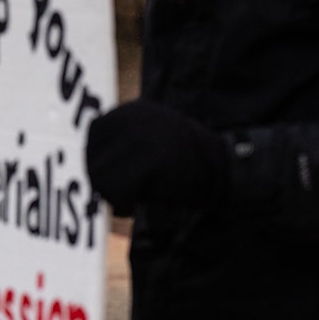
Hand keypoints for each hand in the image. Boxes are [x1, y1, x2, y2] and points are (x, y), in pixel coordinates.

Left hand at [85, 99, 229, 212]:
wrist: (227, 170)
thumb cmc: (189, 164)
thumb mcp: (154, 139)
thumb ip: (125, 144)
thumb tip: (92, 165)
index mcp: (134, 110)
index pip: (95, 133)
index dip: (97, 161)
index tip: (108, 182)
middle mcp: (133, 118)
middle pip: (94, 154)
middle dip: (101, 181)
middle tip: (119, 199)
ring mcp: (140, 138)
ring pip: (100, 173)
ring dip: (109, 194)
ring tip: (128, 203)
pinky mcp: (149, 161)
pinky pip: (116, 189)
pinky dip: (120, 204)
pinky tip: (132, 209)